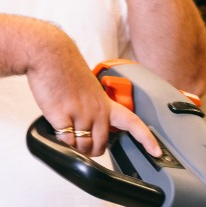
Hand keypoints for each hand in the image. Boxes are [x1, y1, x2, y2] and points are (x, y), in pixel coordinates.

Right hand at [26, 25, 158, 159]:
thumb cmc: (66, 70)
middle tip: (83, 144)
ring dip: (75, 145)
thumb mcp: (90, 89)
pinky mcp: (62, 116)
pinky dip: (62, 140)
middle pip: (100, 145)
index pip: (133, 123)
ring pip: (83, 147)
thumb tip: (91, 129)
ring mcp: (81, 114)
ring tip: (68, 130)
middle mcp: (97, 110)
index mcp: (106, 103)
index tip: (156, 151)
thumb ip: (95, 109)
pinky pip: (66, 141)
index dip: (147, 139)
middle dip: (91, 150)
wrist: (50, 55)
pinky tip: (59, 127)